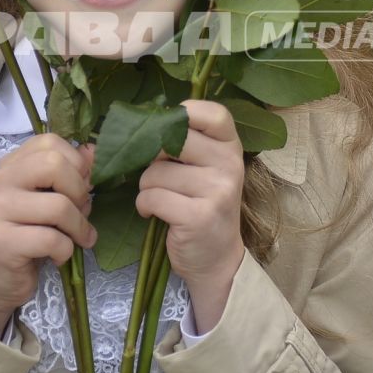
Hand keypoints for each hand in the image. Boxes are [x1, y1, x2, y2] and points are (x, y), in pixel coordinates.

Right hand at [0, 135, 95, 337]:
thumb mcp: (45, 201)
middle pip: (55, 165)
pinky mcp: (3, 241)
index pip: (50, 142)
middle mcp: (1, 181)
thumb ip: (67, 176)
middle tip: (80, 213)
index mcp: (11, 166)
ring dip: (78, 228)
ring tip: (77, 239)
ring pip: (59, 206)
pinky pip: (52, 239)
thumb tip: (93, 151)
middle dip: (79, 192)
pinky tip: (58, 257)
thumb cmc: (25, 237)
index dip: (75, 164)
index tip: (80, 188)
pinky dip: (65, 251)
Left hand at [137, 100, 244, 333]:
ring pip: (155, 172)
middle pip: (172, 138)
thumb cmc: (202, 206)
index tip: (168, 129)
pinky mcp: (198, 216)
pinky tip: (153, 214)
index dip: (184, 114)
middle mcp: (229, 165)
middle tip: (155, 173)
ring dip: (146, 187)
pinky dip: (144, 205)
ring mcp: (217, 190)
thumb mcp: (205, 169)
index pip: (213, 113)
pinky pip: (151, 197)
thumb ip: (185, 144)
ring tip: (159, 199)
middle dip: (151, 155)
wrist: (217, 259)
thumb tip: (141, 122)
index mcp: (231, 148)